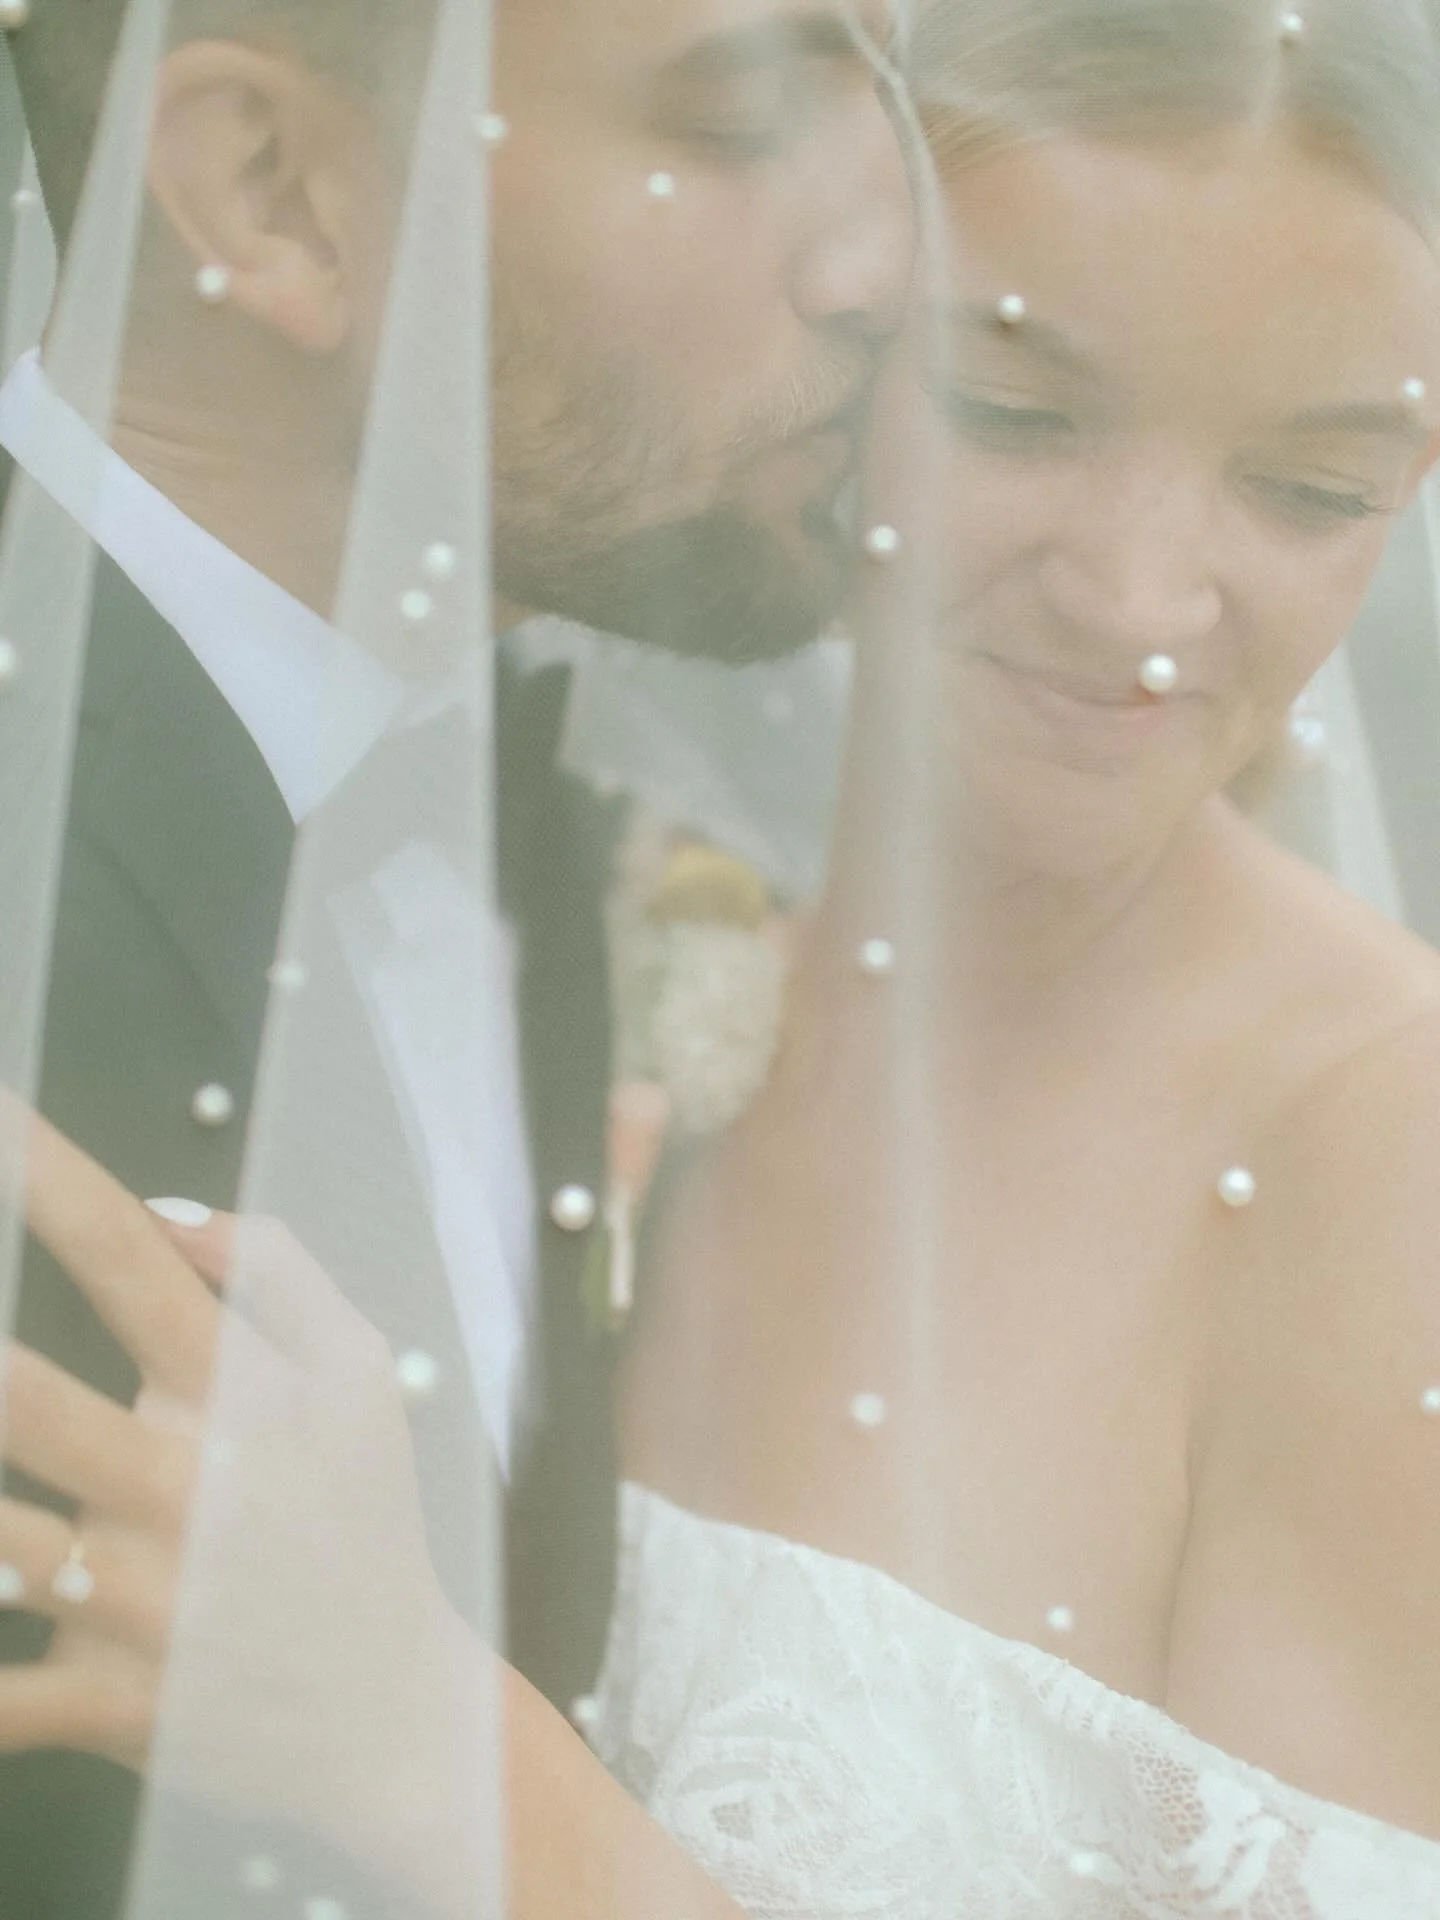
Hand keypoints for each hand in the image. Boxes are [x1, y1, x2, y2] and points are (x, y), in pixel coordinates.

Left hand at [0, 1109, 495, 1893]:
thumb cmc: (362, 1524)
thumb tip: (165, 1212)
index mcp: (240, 1398)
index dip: (53, 1182)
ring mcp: (134, 1602)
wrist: (391, 1717)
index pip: (133, 1265)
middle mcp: (178, 1489)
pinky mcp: (102, 1701)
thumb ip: (279, 1272)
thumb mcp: (362, 1377)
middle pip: (29, 1403)